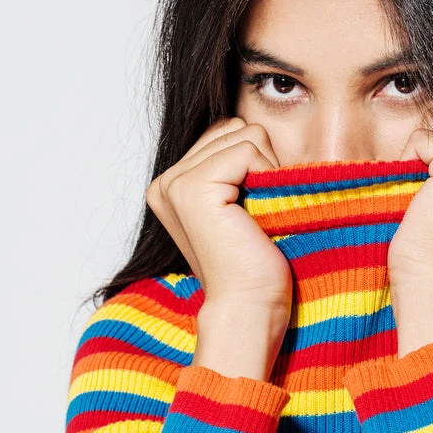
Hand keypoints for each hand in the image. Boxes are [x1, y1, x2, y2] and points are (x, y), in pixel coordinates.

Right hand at [146, 117, 292, 313]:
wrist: (250, 309)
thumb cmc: (255, 267)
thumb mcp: (242, 207)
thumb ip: (235, 167)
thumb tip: (256, 124)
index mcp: (172, 185)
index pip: (227, 132)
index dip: (256, 162)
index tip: (253, 211)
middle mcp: (165, 181)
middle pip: (235, 126)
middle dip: (261, 163)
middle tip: (256, 216)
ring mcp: (175, 183)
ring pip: (245, 132)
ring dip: (266, 172)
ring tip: (255, 218)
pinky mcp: (192, 188)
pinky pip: (249, 148)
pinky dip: (267, 176)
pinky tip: (257, 215)